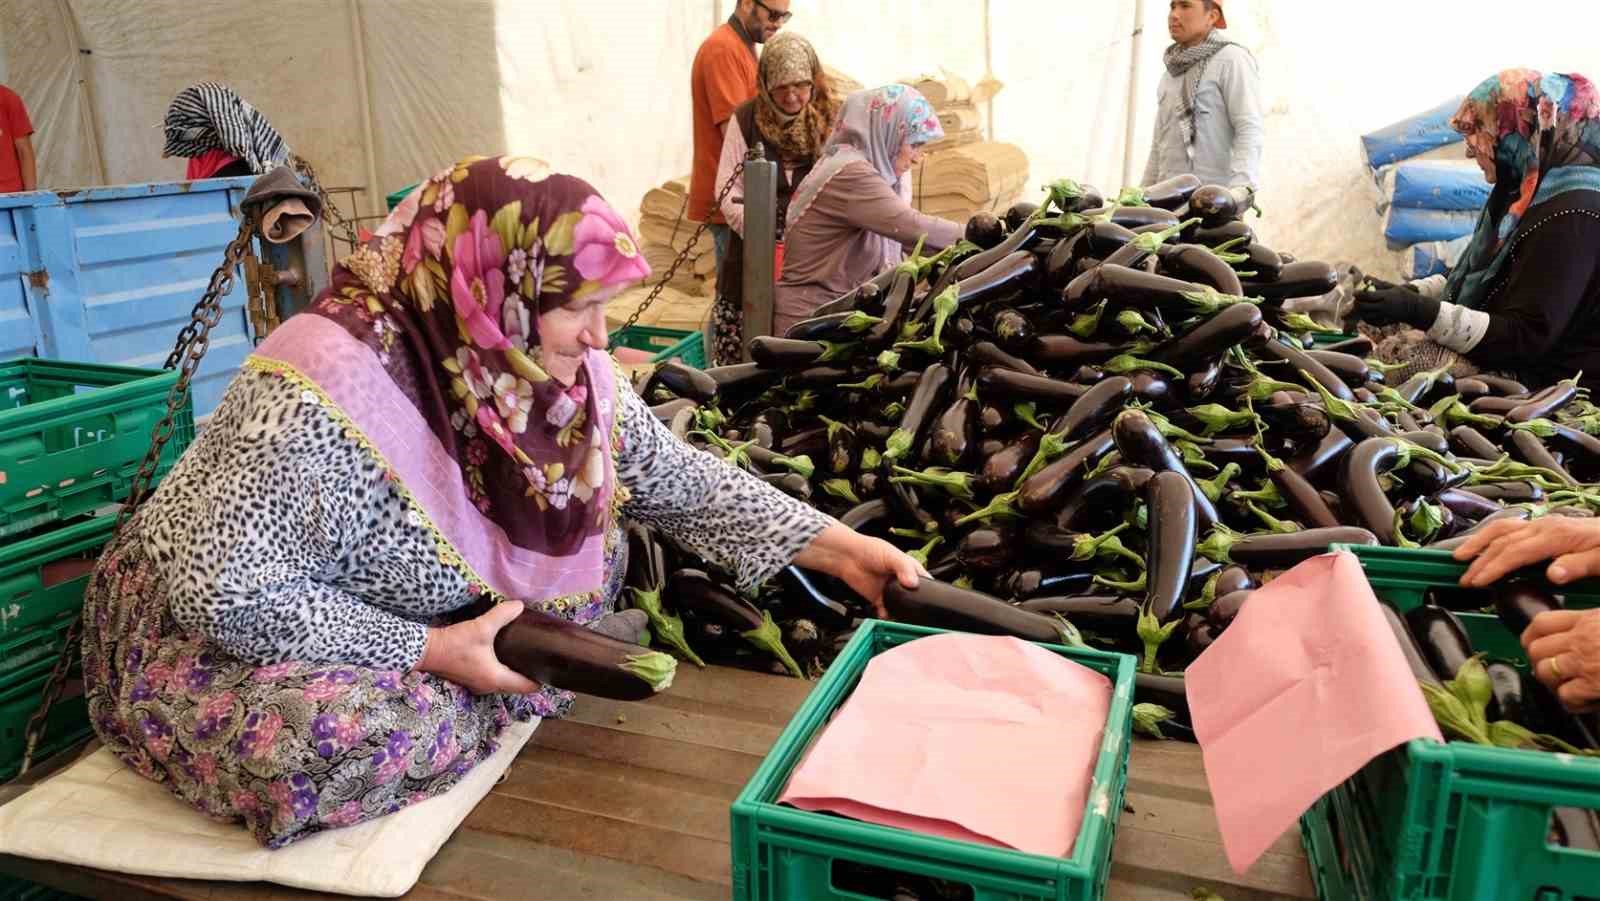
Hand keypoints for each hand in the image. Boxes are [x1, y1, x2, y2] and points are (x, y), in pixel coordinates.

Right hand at [418, 601, 540, 694]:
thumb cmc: (454, 643)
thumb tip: (520, 605)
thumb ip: (502, 615)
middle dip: (530, 673)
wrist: (424, 651)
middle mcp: (489, 686)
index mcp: (496, 679)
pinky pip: (494, 677)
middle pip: (517, 685)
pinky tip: (506, 654)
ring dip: (515, 671)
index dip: (541, 679)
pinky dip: (503, 669)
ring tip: (527, 654)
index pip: (527, 687)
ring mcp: (479, 684)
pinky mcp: (471, 677)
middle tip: (541, 656)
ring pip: (505, 681)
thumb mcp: (481, 627)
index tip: (551, 666)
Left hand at [792, 522, 927, 616]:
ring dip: (902, 613)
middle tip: (916, 611)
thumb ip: (904, 568)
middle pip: (915, 598)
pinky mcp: (879, 600)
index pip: (926, 582)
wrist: (847, 557)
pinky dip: (887, 616)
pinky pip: (886, 613)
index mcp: (910, 569)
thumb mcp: (891, 555)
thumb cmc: (870, 549)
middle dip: (916, 606)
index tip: (932, 599)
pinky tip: (885, 613)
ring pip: (902, 608)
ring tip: (902, 615)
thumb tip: (913, 583)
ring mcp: (891, 592)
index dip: (931, 591)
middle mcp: (902, 582)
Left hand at [1349, 283, 1436, 328]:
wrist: (1415, 308)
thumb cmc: (1403, 295)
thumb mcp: (1392, 286)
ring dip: (1360, 311)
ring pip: (1366, 316)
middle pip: (1364, 307)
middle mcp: (1383, 307)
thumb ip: (1378, 283)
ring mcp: (1384, 316)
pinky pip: (1371, 322)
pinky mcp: (1385, 322)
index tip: (1354, 292)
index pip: (1368, 296)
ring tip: (1361, 306)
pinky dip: (1366, 318)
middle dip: (1357, 303)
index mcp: (1385, 296)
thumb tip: (1365, 277)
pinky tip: (1366, 314)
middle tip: (1356, 300)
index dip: (1359, 294)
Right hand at [1454, 516, 1599, 586]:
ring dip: (1478, 542)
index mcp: (1556, 535)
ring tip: (1459, 557)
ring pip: (1501, 529)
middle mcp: (1544, 526)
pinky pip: (1510, 527)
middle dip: (1479, 560)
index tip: (1476, 581)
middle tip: (1463, 580)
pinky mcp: (1544, 525)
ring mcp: (1542, 523)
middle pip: (1502, 541)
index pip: (1516, 551)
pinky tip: (1482, 544)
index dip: (1493, 567)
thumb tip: (1550, 575)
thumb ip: (1577, 566)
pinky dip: (1490, 535)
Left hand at [1524, 609, 1599, 711]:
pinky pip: (1565, 696)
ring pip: (1545, 673)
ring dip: (1553, 682)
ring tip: (1569, 685)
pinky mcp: (1592, 686)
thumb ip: (1590, 624)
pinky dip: (1573, 702)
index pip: (1542, 623)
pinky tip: (1585, 700)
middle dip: (1539, 662)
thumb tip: (1574, 632)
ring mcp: (1584, 664)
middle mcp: (1581, 640)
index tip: (1532, 644)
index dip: (1531, 635)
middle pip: (1536, 650)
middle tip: (1553, 670)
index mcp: (1587, 620)